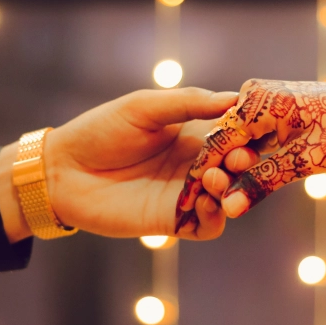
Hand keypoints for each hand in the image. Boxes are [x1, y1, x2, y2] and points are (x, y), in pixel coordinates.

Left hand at [0, 87, 259, 241]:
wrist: (62, 171)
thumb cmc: (100, 131)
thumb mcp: (144, 107)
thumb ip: (188, 103)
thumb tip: (234, 99)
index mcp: (193, 132)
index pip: (236, 132)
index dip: (252, 131)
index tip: (263, 126)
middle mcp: (196, 163)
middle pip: (240, 167)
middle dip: (247, 162)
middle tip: (239, 157)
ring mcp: (186, 193)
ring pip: (229, 197)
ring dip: (233, 189)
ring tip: (215, 178)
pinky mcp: (173, 221)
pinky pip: (208, 225)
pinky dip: (216, 216)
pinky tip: (205, 201)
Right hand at [175, 79, 325, 227]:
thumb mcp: (302, 162)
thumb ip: (262, 183)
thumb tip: (229, 209)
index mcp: (254, 103)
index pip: (215, 143)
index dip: (201, 175)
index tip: (187, 203)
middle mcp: (251, 95)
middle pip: (222, 141)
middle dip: (217, 174)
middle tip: (207, 207)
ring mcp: (259, 100)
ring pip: (235, 141)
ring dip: (232, 169)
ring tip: (225, 199)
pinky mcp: (269, 107)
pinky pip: (249, 136)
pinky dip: (247, 159)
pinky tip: (244, 182)